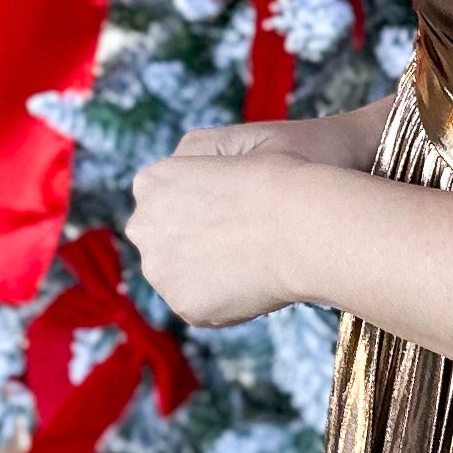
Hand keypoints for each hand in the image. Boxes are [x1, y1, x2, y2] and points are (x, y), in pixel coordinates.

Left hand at [129, 123, 340, 327]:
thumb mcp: (229, 146)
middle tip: (244, 239)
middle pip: (165, 240)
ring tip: (252, 261)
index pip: (166, 204)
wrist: (309, 225)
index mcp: (151, 183)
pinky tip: (254, 282)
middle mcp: (143, 227)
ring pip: (180, 275)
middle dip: (195, 242)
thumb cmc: (282, 177)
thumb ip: (193, 163)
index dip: (203, 208)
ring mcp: (160, 270)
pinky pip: (202, 305)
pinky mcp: (185, 306)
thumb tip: (182, 194)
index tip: (236, 211)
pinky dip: (225, 299)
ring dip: (207, 272)